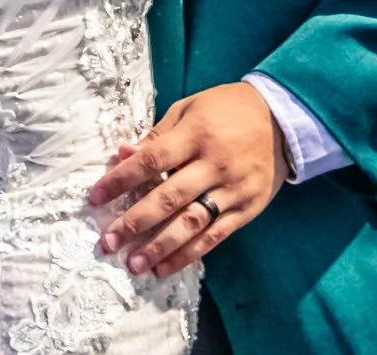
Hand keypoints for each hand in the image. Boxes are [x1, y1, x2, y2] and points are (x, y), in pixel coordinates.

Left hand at [86, 81, 287, 278]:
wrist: (283, 119)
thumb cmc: (227, 110)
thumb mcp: (190, 109)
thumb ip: (158, 135)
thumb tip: (122, 155)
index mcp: (196, 134)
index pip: (150, 161)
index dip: (120, 180)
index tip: (94, 198)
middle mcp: (214, 164)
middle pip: (168, 198)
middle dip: (134, 222)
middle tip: (108, 242)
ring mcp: (232, 190)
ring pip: (191, 223)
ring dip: (160, 246)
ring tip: (134, 264)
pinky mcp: (246, 209)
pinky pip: (214, 236)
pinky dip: (189, 254)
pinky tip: (165, 267)